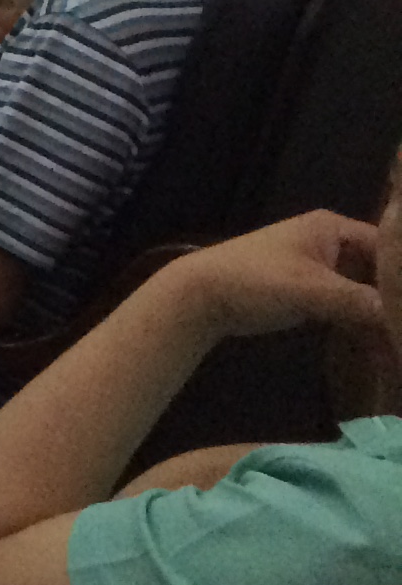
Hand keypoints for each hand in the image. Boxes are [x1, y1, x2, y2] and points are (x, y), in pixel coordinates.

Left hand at [157, 210, 384, 343]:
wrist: (202, 296)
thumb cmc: (254, 279)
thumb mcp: (310, 288)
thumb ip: (359, 302)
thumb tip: (399, 320)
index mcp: (332, 229)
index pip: (389, 246)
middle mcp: (332, 245)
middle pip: (380, 273)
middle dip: (396, 302)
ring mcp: (322, 270)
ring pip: (367, 295)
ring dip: (384, 320)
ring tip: (399, 351)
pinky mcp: (313, 295)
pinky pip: (350, 310)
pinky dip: (364, 328)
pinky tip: (383, 355)